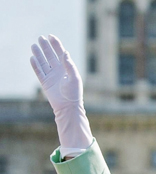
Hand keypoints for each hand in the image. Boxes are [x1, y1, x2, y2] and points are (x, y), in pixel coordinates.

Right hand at [30, 35, 91, 157]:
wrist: (68, 107)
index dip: (56, 45)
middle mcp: (59, 71)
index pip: (60, 53)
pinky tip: (32, 58)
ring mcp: (51, 76)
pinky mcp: (45, 82)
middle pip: (50, 56)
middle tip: (40, 38)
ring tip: (34, 45)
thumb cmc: (74, 93)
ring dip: (39, 54)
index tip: (51, 36)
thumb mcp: (74, 78)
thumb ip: (69, 65)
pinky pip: (39, 72)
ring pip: (43, 62)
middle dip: (46, 47)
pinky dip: (35, 65)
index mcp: (67, 68)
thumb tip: (65, 53)